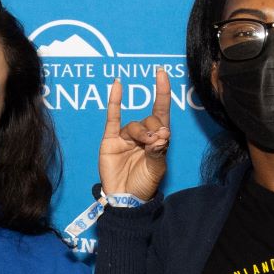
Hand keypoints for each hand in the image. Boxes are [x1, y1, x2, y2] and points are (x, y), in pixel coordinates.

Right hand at [99, 69, 169, 200]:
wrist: (124, 199)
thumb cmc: (143, 184)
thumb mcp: (156, 169)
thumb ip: (158, 152)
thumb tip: (161, 135)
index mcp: (157, 140)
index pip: (161, 111)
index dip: (162, 93)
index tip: (162, 74)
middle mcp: (142, 135)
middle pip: (150, 120)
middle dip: (154, 128)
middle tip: (155, 142)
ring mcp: (126, 136)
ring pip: (134, 124)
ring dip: (141, 132)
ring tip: (145, 144)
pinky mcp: (110, 140)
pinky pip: (112, 118)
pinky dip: (114, 102)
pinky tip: (117, 85)